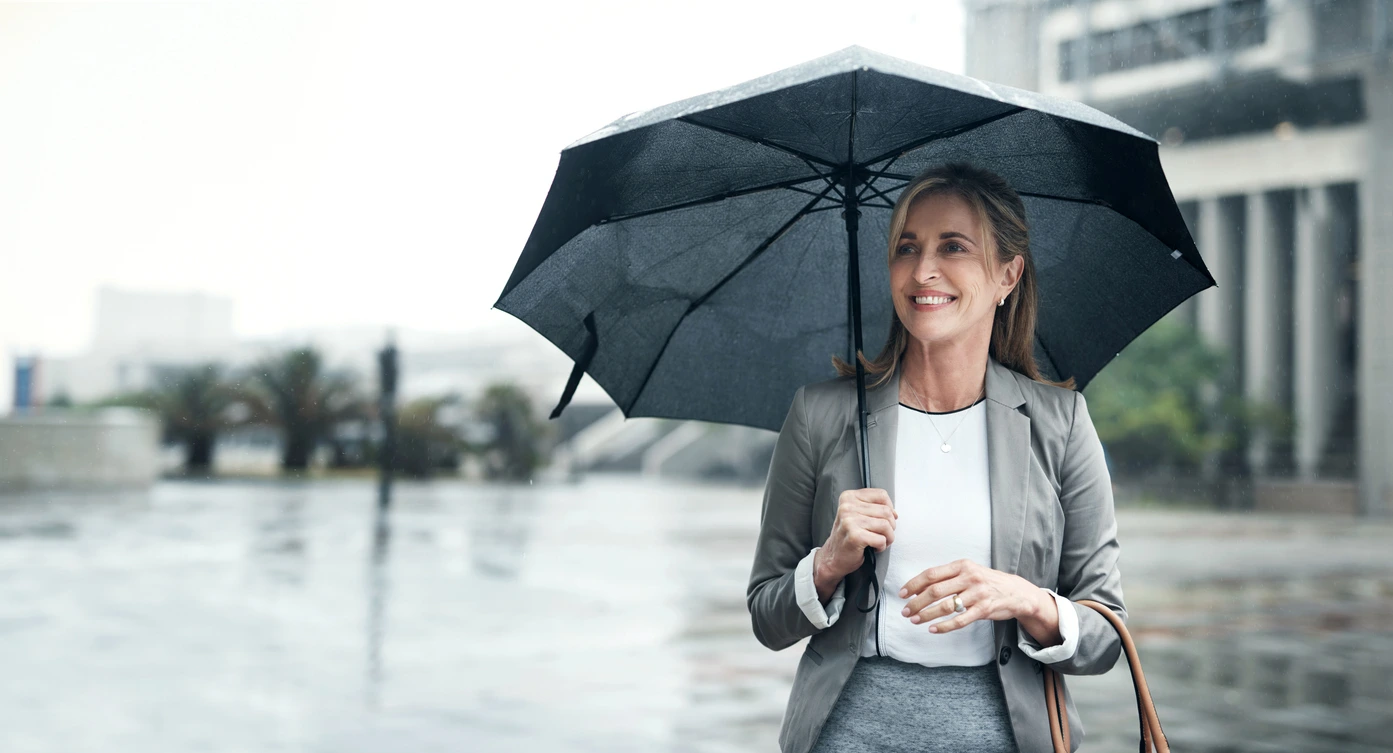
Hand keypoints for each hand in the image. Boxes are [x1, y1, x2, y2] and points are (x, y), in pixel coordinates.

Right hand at [814, 488, 897, 584]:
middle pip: (886, 511)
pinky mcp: (855, 536)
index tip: (885, 519)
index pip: (881, 495)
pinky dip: (882, 546)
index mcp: (848, 497)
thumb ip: (874, 508)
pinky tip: (873, 548)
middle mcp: (847, 507)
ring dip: (888, 537)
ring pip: (886, 525)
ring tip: (879, 542)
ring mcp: (850, 521)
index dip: (889, 508)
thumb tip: (894, 513)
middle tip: (883, 534)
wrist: (833, 557)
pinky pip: (881, 539)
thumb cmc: (848, 537)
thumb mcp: (856, 514)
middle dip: (890, 526)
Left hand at [896, 558, 1047, 633]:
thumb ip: (948, 577)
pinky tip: (933, 629)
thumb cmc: (987, 582)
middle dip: (916, 602)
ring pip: (945, 607)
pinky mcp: (984, 610)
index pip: (932, 574)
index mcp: (962, 565)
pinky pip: (959, 620)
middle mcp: (969, 577)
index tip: (902, 593)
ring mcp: (977, 594)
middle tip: (905, 611)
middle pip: (935, 591)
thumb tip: (919, 587)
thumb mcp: (969, 571)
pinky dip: (944, 626)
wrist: (1017, 592)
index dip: (914, 584)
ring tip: (915, 620)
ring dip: (926, 615)